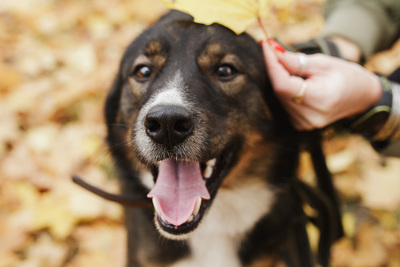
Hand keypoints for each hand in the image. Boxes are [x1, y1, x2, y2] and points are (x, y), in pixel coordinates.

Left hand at [261, 41, 381, 130]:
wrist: (360, 96)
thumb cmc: (344, 76)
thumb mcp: (322, 63)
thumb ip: (295, 61)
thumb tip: (271, 51)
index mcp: (319, 100)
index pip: (283, 85)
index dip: (272, 65)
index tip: (266, 46)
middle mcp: (310, 117)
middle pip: (280, 91)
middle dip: (275, 69)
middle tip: (274, 51)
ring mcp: (304, 124)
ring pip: (280, 97)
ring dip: (280, 80)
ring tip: (291, 68)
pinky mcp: (300, 125)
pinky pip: (284, 104)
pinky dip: (285, 91)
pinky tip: (294, 83)